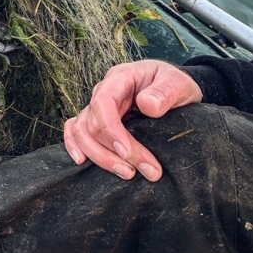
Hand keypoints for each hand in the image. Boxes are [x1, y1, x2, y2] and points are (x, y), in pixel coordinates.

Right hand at [63, 60, 202, 181]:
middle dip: (113, 153)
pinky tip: (82, 162)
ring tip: (127, 173)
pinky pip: (75, 130)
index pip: (103, 103)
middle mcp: (103, 92)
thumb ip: (165, 92)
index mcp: (120, 79)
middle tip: (144, 171)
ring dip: (99, 156)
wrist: (173, 89)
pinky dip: (74, 145)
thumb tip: (147, 105)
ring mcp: (97, 107)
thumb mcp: (178, 83)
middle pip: (91, 124)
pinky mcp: (97, 120)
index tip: (127, 154)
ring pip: (81, 132)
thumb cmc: (174, 84)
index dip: (111, 131)